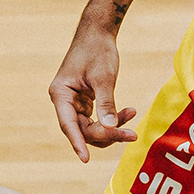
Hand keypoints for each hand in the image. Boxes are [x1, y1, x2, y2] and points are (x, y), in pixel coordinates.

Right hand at [51, 26, 136, 161]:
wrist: (97, 33)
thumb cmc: (97, 50)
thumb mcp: (104, 76)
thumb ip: (106, 103)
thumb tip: (110, 127)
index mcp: (61, 94)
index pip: (68, 125)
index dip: (77, 143)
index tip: (85, 159)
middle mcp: (64, 101)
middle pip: (82, 130)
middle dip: (107, 134)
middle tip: (132, 134)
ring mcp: (74, 103)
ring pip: (91, 127)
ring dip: (112, 128)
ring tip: (132, 114)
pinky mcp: (84, 102)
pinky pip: (97, 119)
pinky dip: (113, 118)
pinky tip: (130, 111)